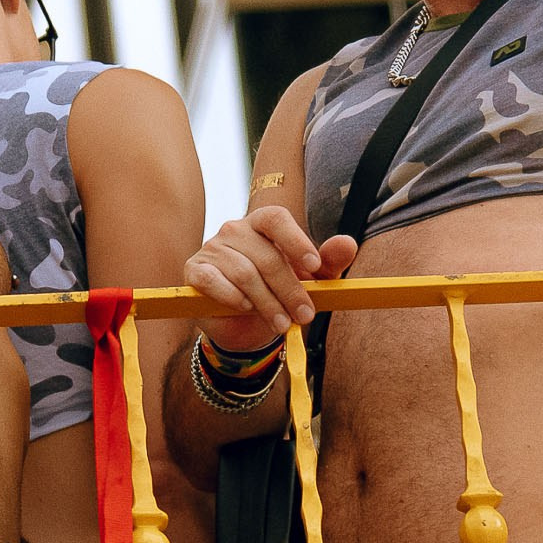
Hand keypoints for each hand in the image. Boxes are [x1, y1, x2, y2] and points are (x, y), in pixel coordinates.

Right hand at [183, 205, 357, 348]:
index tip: (314, 267)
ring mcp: (212, 248)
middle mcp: (235, 230)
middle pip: (265, 256)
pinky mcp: (195, 270)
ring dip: (267, 303)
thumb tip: (348, 243)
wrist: (243, 324)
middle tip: (305, 315)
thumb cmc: (278, 293)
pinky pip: (213, 280)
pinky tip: (245, 308)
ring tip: (281, 323)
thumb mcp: (309, 281)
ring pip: (243, 273)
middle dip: (289, 290)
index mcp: (263, 224)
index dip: (296, 240)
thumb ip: (328, 262)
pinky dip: (231, 296)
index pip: (276, 218)